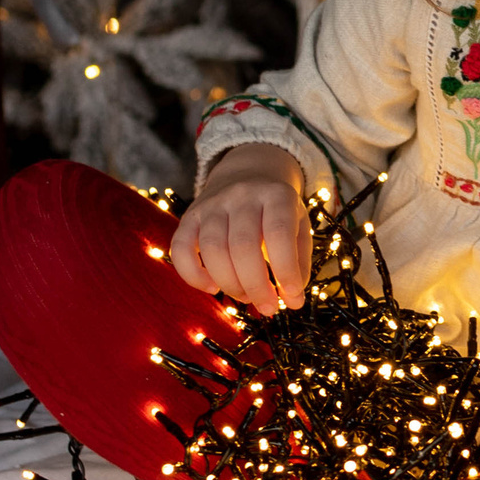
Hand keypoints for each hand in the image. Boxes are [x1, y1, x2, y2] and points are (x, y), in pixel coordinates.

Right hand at [171, 144, 308, 315]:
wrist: (249, 171)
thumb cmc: (277, 209)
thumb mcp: (299, 225)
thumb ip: (299, 262)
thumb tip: (293, 302)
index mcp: (276, 195)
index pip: (279, 234)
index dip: (285, 270)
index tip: (292, 297)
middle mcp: (242, 196)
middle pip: (243, 246)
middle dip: (256, 286)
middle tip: (268, 307)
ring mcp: (212, 204)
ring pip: (212, 250)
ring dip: (230, 284)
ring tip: (247, 297)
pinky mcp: (189, 216)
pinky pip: (180, 248)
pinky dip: (193, 275)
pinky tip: (212, 287)